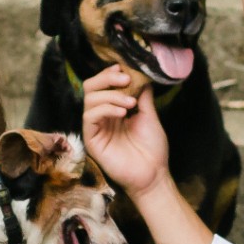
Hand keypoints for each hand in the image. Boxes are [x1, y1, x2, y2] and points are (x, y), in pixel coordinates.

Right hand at [82, 66, 169, 199]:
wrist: (153, 175)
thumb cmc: (152, 149)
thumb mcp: (149, 115)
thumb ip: (142, 95)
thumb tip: (140, 74)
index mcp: (113, 109)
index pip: (102, 84)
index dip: (110, 73)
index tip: (125, 68)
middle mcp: (101, 117)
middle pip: (90, 87)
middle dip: (107, 78)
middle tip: (125, 79)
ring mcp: (95, 128)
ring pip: (90, 99)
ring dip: (111, 96)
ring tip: (130, 103)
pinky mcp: (91, 140)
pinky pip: (90, 117)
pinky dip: (106, 109)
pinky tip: (122, 113)